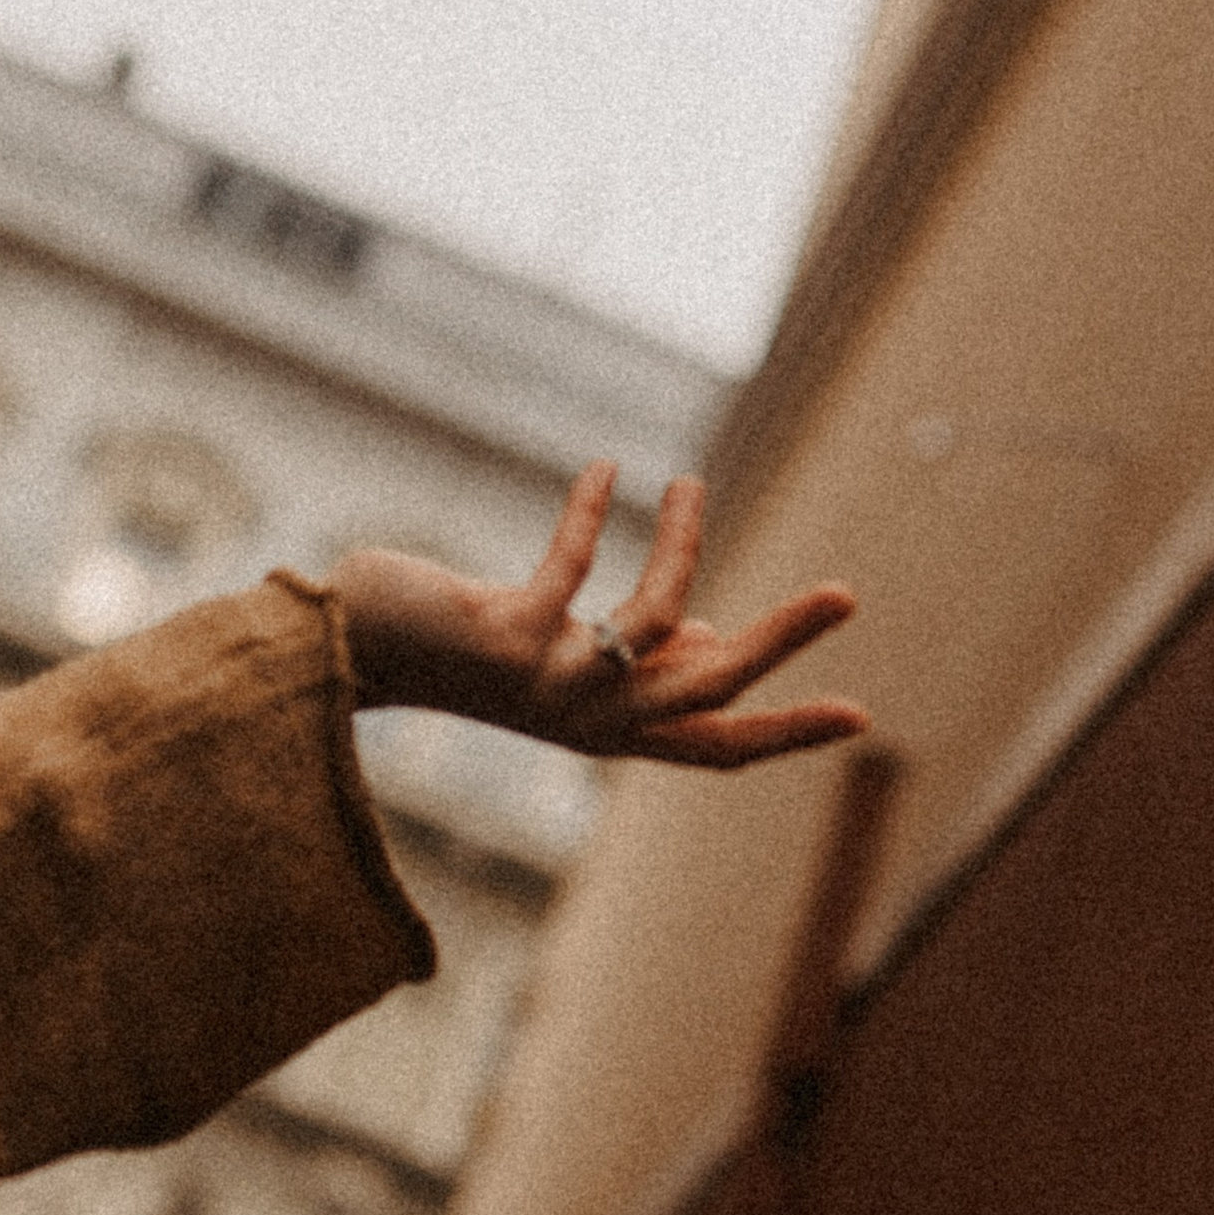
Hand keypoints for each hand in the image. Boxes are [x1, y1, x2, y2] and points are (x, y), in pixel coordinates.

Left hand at [331, 464, 865, 767]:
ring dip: (683, 544)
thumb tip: (713, 638)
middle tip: (846, 594)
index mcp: (610, 732)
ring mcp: (548, 684)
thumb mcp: (566, 660)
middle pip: (711, 690)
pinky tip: (603, 470)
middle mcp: (587, 722)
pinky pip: (573, 570)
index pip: (718, 744)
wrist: (353, 650)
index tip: (860, 716)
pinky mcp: (505, 637)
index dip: (789, 731)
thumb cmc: (467, 645)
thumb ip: (640, 658)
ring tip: (689, 483)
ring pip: (658, 625)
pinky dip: (591, 512)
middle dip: (782, 642)